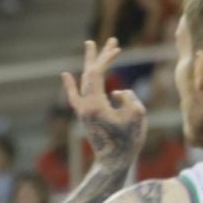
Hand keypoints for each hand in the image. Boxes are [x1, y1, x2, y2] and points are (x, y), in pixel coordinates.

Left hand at [59, 39, 144, 168]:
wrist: (113, 162)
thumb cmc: (128, 141)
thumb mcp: (137, 115)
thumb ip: (128, 98)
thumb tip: (117, 93)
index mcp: (95, 104)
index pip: (97, 73)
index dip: (106, 58)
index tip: (117, 48)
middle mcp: (85, 105)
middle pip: (90, 73)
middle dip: (100, 55)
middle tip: (110, 39)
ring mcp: (82, 110)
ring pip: (84, 81)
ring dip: (90, 63)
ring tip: (90, 45)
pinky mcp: (85, 115)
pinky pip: (76, 95)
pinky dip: (72, 84)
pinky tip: (66, 74)